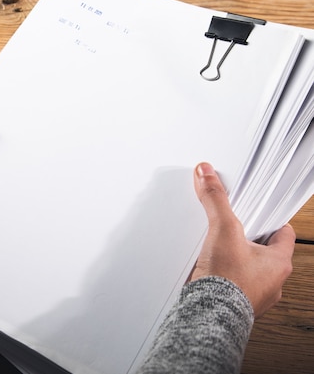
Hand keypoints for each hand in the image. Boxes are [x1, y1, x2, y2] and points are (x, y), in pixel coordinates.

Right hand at [189, 162, 295, 316]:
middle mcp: (273, 282)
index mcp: (279, 263)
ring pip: (250, 269)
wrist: (209, 315)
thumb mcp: (222, 230)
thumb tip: (207, 175)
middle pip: (264, 251)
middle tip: (231, 231)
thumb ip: (215, 200)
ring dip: (236, 260)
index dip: (270, 220)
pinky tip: (211, 272)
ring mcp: (256, 295)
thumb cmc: (226, 282)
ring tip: (218, 252)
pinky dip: (225, 277)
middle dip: (247, 240)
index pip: (283, 234)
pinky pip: (236, 285)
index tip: (258, 214)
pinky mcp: (237, 304)